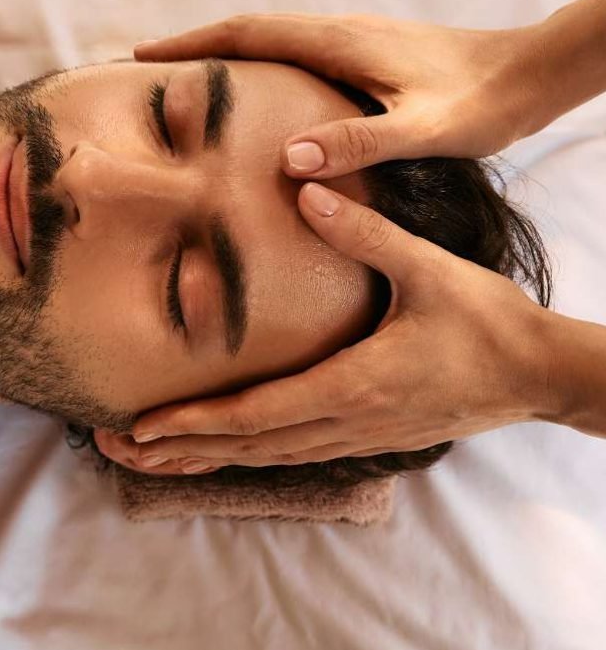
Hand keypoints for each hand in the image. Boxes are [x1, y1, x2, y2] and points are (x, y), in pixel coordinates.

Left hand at [95, 183, 556, 474]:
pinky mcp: (364, 437)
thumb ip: (365, 233)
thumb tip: (308, 189)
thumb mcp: (429, 270)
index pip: (256, 413)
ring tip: (148, 460)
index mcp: (353, 385)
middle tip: (114, 450)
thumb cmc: (486, 323)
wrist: (535, 374)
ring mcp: (354, 438)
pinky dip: (245, 455)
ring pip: (264, 457)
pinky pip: (291, 454)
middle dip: (177, 451)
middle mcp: (345, 422)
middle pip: (246, 446)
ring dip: (204, 459)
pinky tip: (219, 452)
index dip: (194, 423)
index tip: (139, 429)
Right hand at [135, 13, 545, 175]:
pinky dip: (264, 71)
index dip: (195, 46)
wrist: (525, 76)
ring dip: (229, 58)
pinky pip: (298, 59)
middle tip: (155, 72)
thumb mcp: (422, 130)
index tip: (147, 58)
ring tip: (194, 86)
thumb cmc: (479, 104)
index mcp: (340, 45)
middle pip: (252, 33)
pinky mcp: (366, 60)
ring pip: (274, 44)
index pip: (250, 36)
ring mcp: (352, 45)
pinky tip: (262, 100)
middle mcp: (339, 35)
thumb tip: (291, 158)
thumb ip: (360, 141)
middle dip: (198, 48)